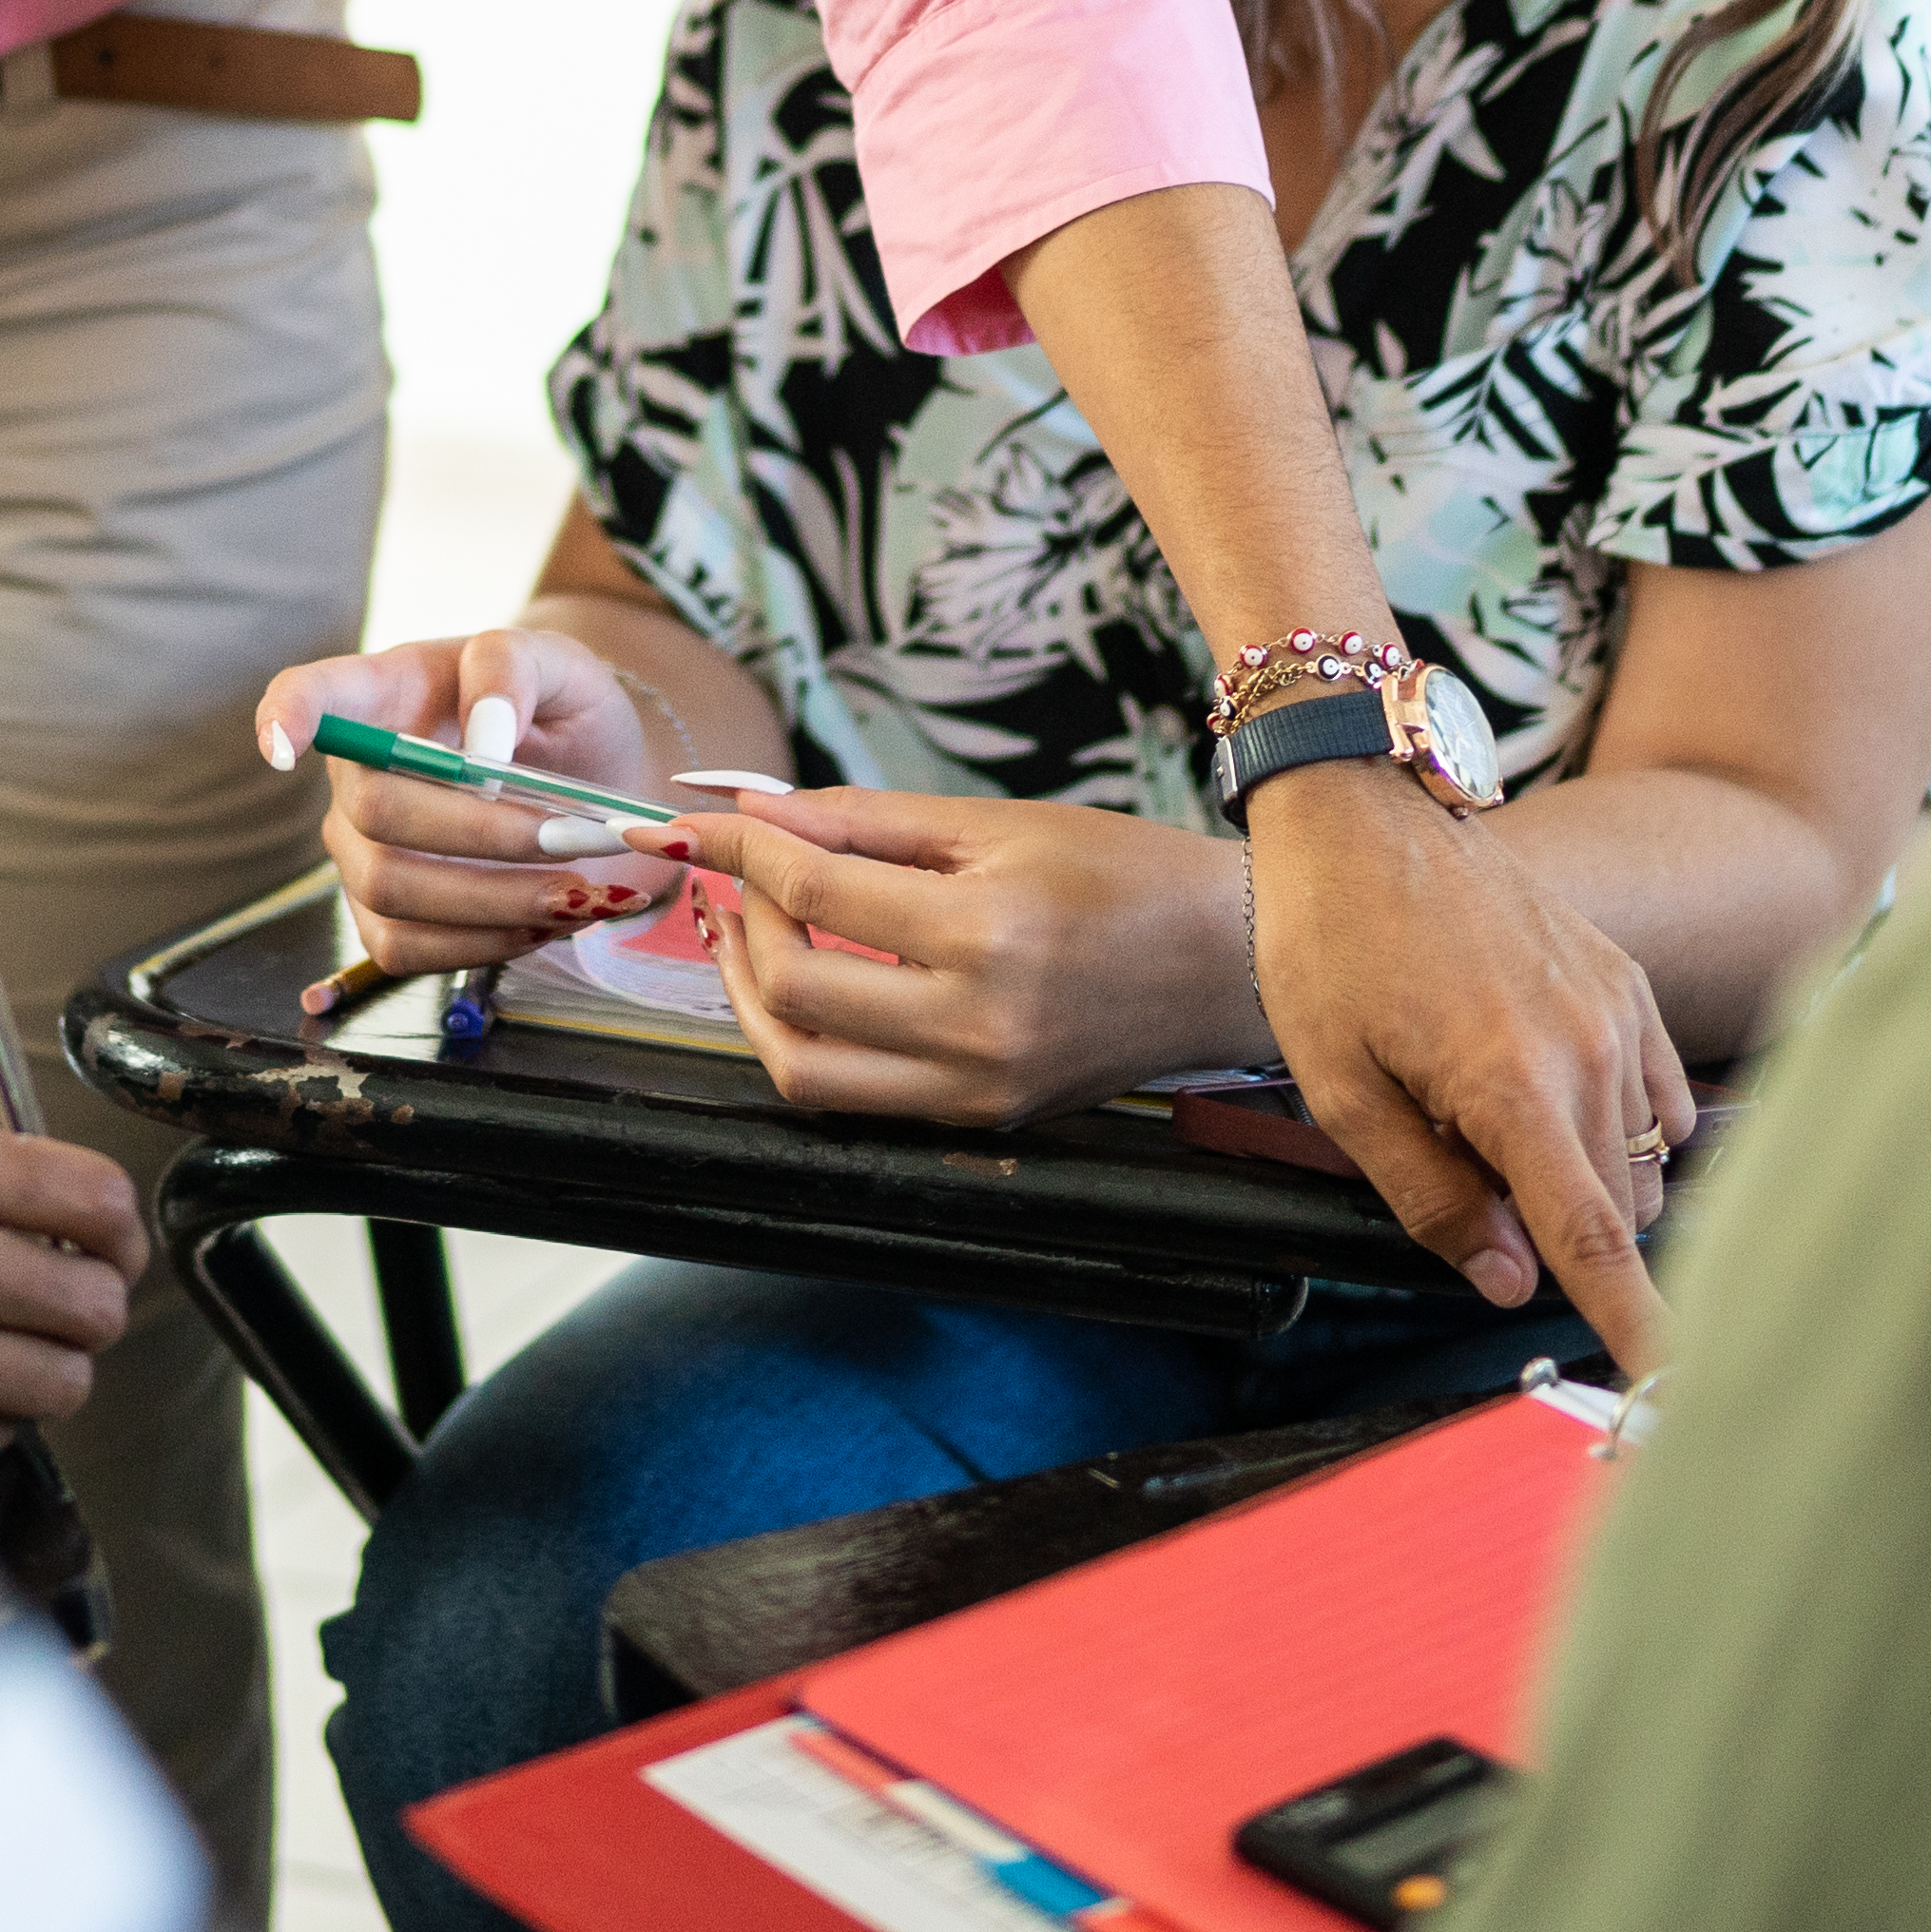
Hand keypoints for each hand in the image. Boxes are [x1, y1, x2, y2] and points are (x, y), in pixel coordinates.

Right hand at [254, 627, 693, 976]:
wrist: (595, 781)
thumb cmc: (561, 712)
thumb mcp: (558, 664)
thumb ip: (513, 668)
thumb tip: (483, 744)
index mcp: (388, 693)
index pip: (311, 696)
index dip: (285, 718)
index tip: (283, 747)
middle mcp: (358, 775)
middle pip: (375, 810)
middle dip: (482, 832)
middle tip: (572, 837)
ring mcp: (361, 852)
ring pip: (390, 890)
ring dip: (494, 897)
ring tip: (578, 889)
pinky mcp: (383, 919)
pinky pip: (406, 949)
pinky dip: (483, 943)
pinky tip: (543, 921)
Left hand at [684, 789, 1260, 1122]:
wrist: (1234, 964)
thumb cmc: (1127, 875)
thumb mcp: (999, 823)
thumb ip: (868, 821)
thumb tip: (757, 812)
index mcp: (987, 934)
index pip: (815, 890)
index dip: (741, 849)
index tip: (696, 821)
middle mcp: (976, 1027)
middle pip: (793, 990)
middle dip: (743, 918)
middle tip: (742, 871)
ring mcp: (978, 1089)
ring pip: (806, 1072)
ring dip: (752, 1000)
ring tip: (749, 934)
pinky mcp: (983, 1119)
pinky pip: (860, 1098)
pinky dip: (813, 1040)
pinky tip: (813, 981)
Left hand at [1246, 769, 1699, 1371]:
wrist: (1362, 813)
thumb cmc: (1329, 945)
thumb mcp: (1340, 1091)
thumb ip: (1430, 1198)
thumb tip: (1508, 1281)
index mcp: (1512, 1085)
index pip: (1593, 1241)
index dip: (1637, 1326)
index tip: (1675, 1388)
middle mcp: (1589, 1047)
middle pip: (1618, 1211)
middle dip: (1569, 1243)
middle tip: (1472, 1193)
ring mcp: (1619, 1007)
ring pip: (1643, 1160)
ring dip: (1589, 1184)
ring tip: (1488, 1127)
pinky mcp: (1626, 979)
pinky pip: (1660, 1095)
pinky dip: (1619, 1127)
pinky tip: (1546, 1100)